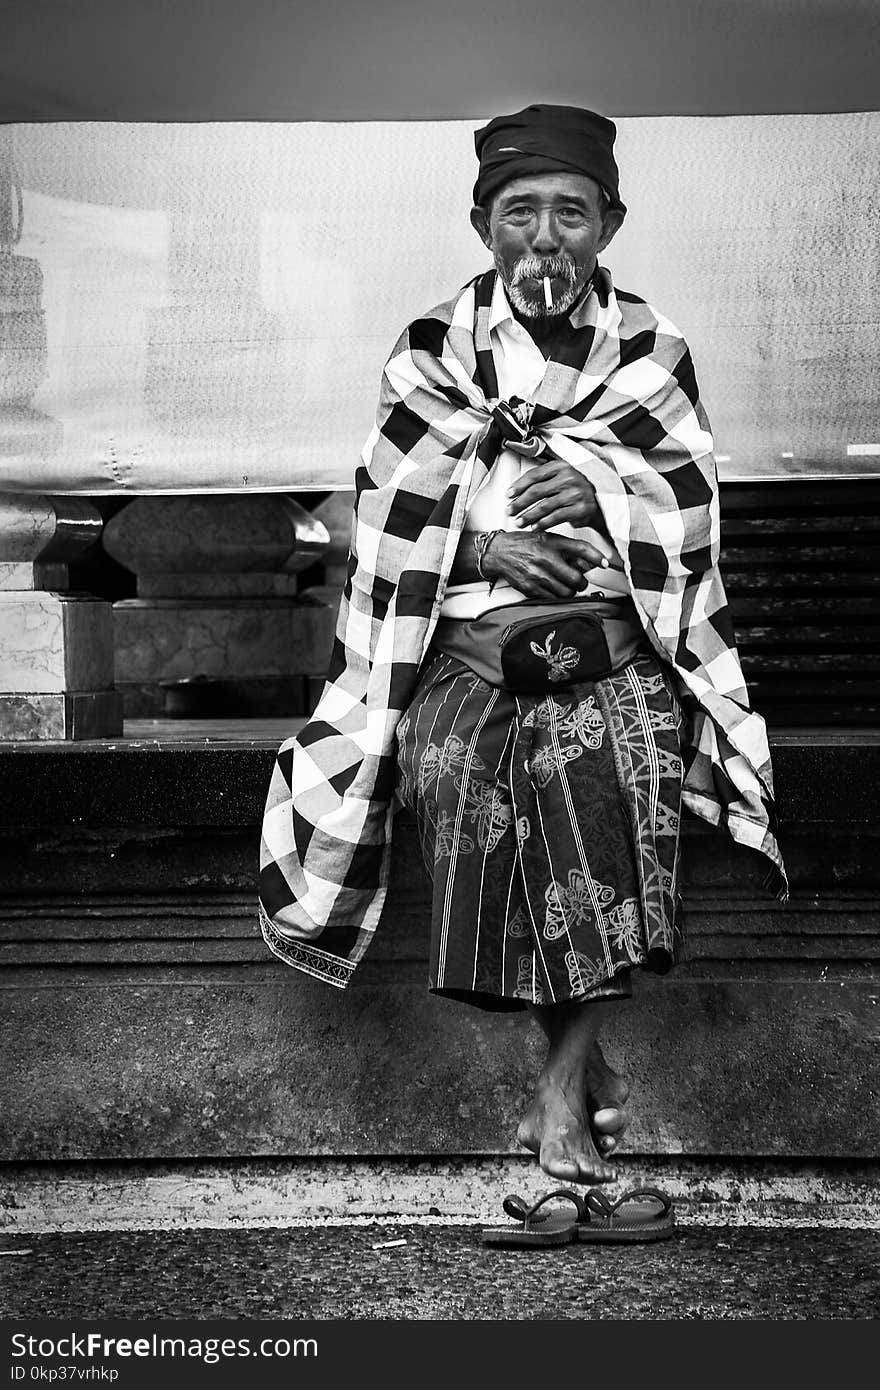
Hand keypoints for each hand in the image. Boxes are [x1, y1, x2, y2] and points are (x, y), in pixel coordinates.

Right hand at [482, 530, 610, 600]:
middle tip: (578, 581)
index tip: (605, 563)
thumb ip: (569, 549)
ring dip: (569, 591)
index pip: (581, 549)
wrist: (499, 552)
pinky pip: (552, 598)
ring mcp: (538, 575)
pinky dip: (555, 596)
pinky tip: (551, 588)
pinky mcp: (530, 588)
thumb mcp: (548, 538)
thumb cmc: (525, 544)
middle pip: (576, 579)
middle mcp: (546, 558)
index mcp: (553, 543)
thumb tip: (589, 562)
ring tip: (564, 585)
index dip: (596, 557)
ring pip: (566, 592)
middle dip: (581, 583)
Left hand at [506, 459, 600, 528]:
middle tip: (509, 511)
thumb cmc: (574, 490)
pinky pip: (556, 517)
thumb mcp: (561, 478)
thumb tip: (515, 492)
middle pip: (536, 491)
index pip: (534, 475)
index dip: (518, 486)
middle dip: (519, 503)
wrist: (599, 502)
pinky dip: (542, 523)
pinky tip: (534, 527)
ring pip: (544, 506)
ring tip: (519, 522)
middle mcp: (569, 477)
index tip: (508, 495)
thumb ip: (542, 480)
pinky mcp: (580, 509)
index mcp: (561, 466)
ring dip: (528, 516)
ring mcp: (575, 493)